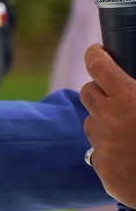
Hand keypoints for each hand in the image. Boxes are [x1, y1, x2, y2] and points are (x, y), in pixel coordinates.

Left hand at [80, 44, 135, 206]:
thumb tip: (132, 80)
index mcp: (130, 99)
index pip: (98, 66)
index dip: (95, 55)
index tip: (96, 51)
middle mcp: (111, 120)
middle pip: (87, 92)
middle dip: (99, 90)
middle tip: (114, 94)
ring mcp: (103, 145)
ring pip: (91, 122)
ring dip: (104, 121)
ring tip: (128, 131)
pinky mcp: (102, 166)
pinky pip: (97, 150)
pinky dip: (109, 149)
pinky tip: (128, 154)